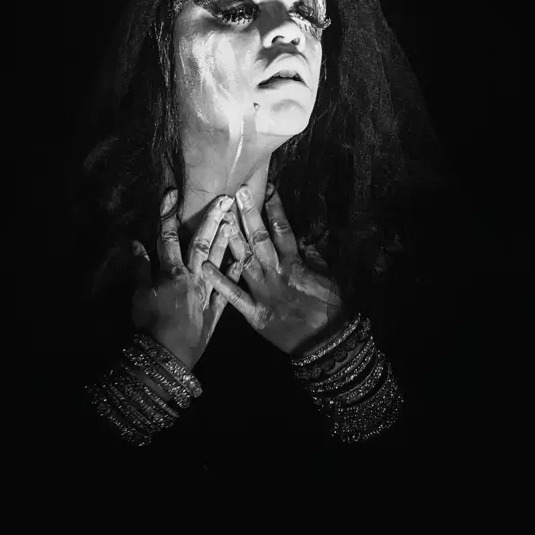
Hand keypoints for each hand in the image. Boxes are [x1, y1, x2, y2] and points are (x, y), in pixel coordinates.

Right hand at [130, 190, 242, 370]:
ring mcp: (207, 291)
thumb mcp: (138, 295)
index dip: (168, 215)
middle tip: (224, 198)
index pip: (167, 237)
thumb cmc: (149, 325)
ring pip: (218, 260)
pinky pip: (229, 288)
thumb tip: (135, 243)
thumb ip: (139, 268)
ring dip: (226, 239)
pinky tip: (244, 256)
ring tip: (236, 218)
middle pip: (200, 243)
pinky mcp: (217, 309)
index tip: (172, 193)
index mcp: (170, 272)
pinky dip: (235, 272)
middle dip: (211, 219)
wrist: (167, 355)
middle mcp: (192, 277)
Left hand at [201, 183, 347, 355]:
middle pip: (259, 238)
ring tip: (220, 217)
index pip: (282, 229)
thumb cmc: (331, 311)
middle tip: (237, 192)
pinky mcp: (254, 313)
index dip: (275, 208)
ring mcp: (263, 292)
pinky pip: (234, 296)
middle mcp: (277, 273)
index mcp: (295, 263)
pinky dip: (219, 281)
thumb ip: (315, 259)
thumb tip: (307, 240)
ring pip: (244, 259)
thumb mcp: (329, 280)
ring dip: (231, 238)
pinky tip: (204, 267)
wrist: (326, 346)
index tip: (267, 188)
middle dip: (248, 214)